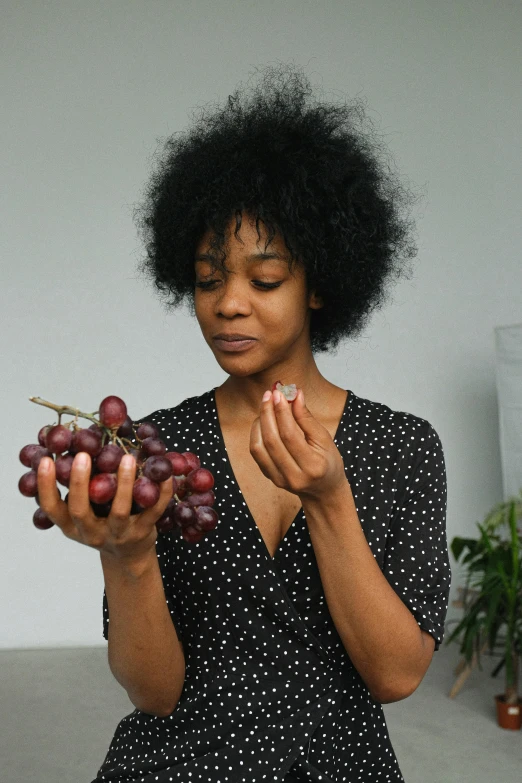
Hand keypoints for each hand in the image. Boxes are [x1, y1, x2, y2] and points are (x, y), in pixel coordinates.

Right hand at [36, 452, 173, 566]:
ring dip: (122, 483)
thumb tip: (71, 443)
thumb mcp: (85, 513)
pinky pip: (153, 511)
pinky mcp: (143, 533)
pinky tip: (164, 474)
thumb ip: (78, 487)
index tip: (46, 460)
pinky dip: (161, 492)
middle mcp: (92, 533)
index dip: (46, 486)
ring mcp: (118, 534)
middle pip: (81, 510)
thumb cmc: (103, 524)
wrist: (130, 557)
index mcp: (72, 526)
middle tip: (82, 455)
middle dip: (80, 482)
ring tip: (126, 457)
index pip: (52, 509)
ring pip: (119, 511)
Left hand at [249, 388, 345, 500]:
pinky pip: (256, 453)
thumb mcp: (324, 439)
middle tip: (269, 394)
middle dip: (268, 413)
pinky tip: (263, 421)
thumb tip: (295, 394)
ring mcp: (280, 480)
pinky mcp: (270, 478)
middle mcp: (294, 476)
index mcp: (312, 466)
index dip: (282, 412)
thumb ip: (307, 418)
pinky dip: (256, 433)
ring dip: (260, 422)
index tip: (279, 393)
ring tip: (266, 406)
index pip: (290, 435)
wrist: (323, 489)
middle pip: (272, 440)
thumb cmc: (328, 461)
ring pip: (259, 447)